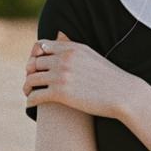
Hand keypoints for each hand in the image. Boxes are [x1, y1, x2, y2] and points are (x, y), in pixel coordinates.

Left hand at [23, 31, 138, 119]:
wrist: (123, 94)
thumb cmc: (110, 78)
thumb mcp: (92, 57)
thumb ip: (76, 52)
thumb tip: (63, 51)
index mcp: (71, 48)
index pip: (41, 46)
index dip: (34, 56)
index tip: (35, 66)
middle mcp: (64, 59)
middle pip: (34, 63)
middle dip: (30, 72)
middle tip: (30, 81)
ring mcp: (61, 75)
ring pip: (32, 79)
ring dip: (27, 87)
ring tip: (28, 93)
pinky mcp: (60, 93)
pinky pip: (35, 95)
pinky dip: (30, 100)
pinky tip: (31, 105)